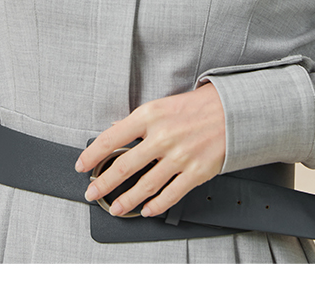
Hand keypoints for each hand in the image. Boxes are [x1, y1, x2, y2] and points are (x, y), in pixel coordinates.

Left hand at [76, 82, 225, 218]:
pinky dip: (155, 205)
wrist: (232, 111)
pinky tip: (147, 209)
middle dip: (103, 183)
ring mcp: (179, 156)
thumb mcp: (161, 105)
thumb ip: (138, 121)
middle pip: (124, 166)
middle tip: (92, 192)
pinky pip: (170, 194)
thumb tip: (115, 130)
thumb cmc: (196, 107)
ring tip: (115, 207)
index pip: (111, 138)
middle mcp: (162, 137)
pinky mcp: (195, 172)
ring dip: (126, 200)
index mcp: (150, 115)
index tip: (82, 165)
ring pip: (145, 186)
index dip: (92, 155)